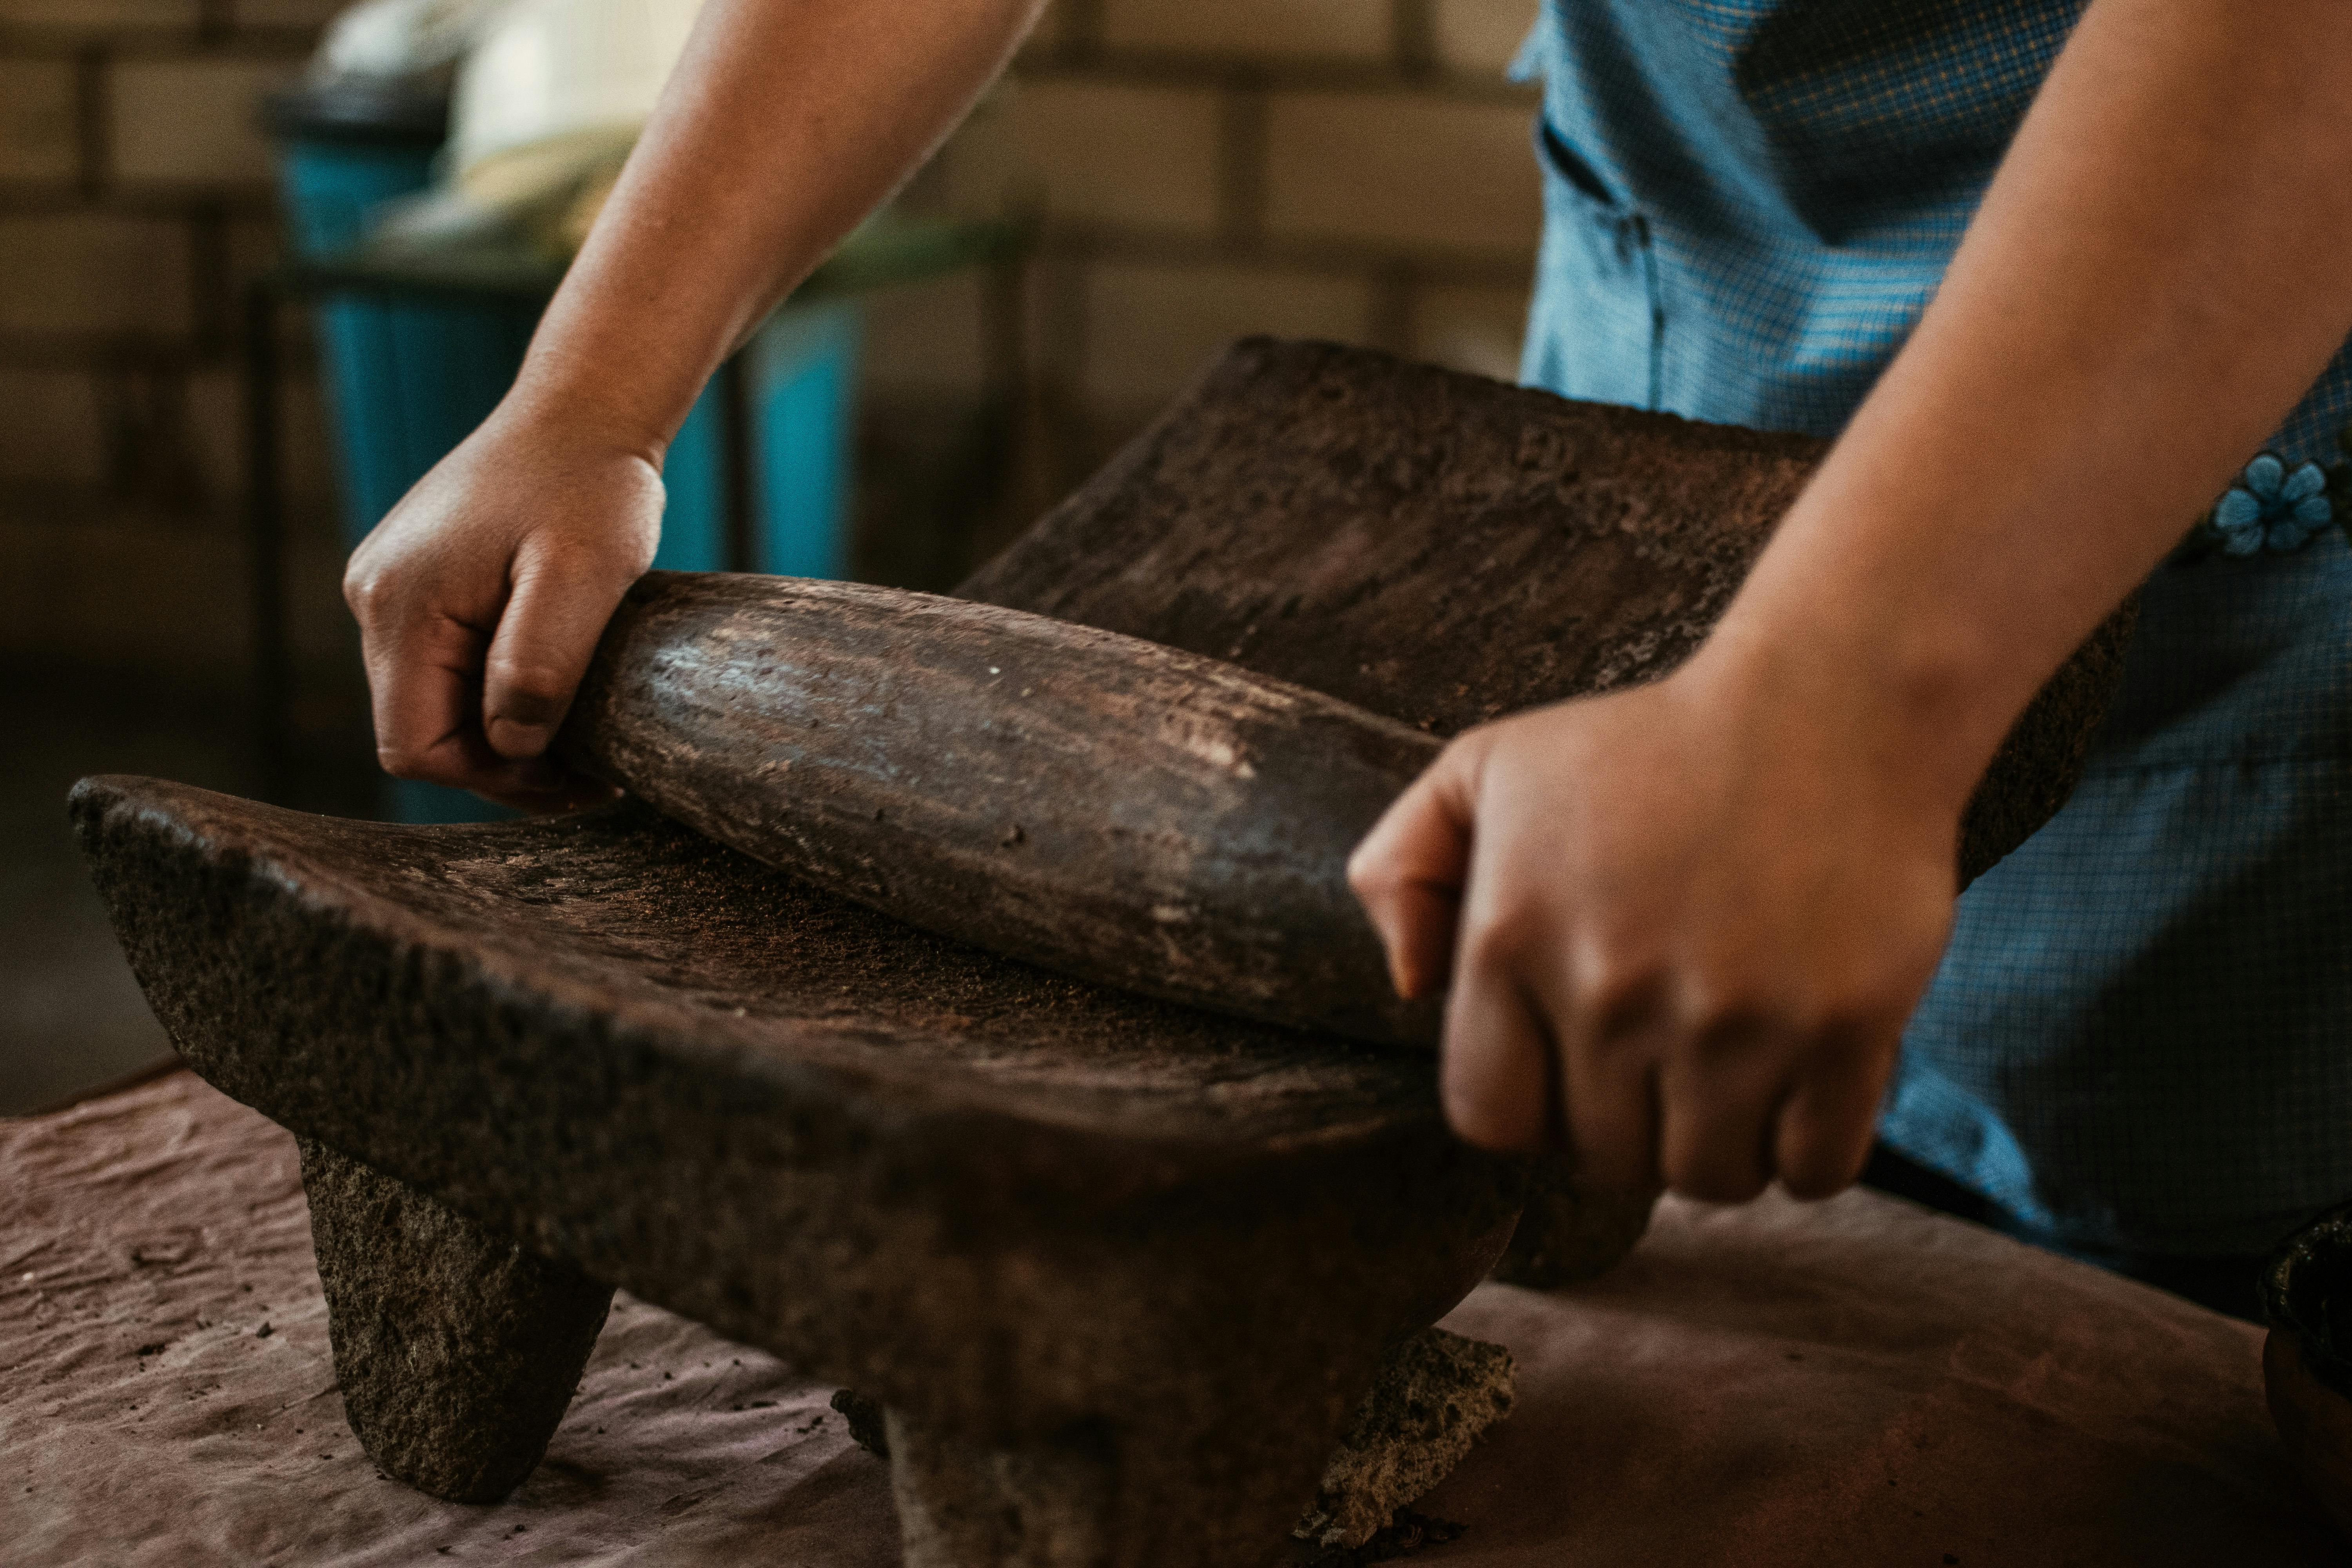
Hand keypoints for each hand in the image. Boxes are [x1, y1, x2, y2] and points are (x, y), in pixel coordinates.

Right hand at [342, 405, 662, 810]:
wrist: (582, 415)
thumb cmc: (590, 486)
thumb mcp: (584, 577)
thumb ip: (538, 665)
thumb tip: (509, 744)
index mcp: (400, 606)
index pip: (413, 748)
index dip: (490, 776)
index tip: (572, 775)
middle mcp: (374, 600)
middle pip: (422, 731)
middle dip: (503, 759)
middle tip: (591, 766)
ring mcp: (391, 591)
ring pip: (436, 703)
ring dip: (505, 726)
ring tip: (582, 723)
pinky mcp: (418, 584)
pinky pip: (446, 666)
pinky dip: (499, 688)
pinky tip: (555, 680)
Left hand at [1347, 650, 1960, 1202]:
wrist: (1827, 707)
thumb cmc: (1650, 746)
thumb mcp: (1486, 769)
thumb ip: (1402, 869)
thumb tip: (1408, 988)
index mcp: (1512, 939)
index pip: (1491, 1117)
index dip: (1533, 1105)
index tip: (1572, 1066)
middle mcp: (1613, 991)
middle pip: (1607, 1160)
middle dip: (1630, 1122)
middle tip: (1665, 1053)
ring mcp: (1732, 1017)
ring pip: (1710, 1179)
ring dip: (1720, 1145)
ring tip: (1730, 1069)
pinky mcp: (1843, 1028)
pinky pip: (1815, 1172)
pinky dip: (1808, 1153)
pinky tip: (1801, 1081)